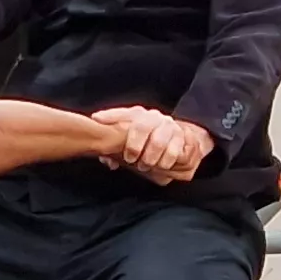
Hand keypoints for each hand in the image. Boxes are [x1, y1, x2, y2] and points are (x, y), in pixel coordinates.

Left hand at [91, 106, 214, 183]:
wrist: (178, 134)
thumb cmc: (147, 139)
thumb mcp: (131, 139)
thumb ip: (114, 149)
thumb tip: (108, 161)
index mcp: (138, 115)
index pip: (121, 113)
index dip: (109, 117)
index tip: (97, 120)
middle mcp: (153, 117)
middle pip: (141, 126)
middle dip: (134, 147)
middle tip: (131, 160)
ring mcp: (169, 126)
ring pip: (159, 142)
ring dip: (151, 158)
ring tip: (147, 165)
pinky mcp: (183, 136)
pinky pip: (175, 152)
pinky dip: (167, 162)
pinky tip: (162, 166)